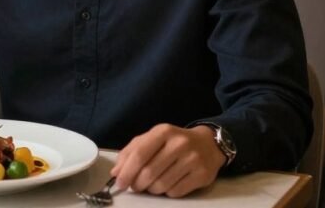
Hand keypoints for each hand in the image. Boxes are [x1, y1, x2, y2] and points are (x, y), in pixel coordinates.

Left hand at [110, 124, 225, 197]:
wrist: (208, 144)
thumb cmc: (173, 142)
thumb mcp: (152, 139)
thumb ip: (131, 152)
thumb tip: (116, 172)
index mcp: (163, 131)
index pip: (140, 154)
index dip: (127, 171)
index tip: (120, 183)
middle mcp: (179, 143)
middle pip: (149, 172)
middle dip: (137, 184)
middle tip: (135, 186)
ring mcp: (193, 159)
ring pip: (161, 185)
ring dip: (151, 189)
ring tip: (152, 184)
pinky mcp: (202, 175)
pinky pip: (176, 192)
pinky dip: (167, 192)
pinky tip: (168, 184)